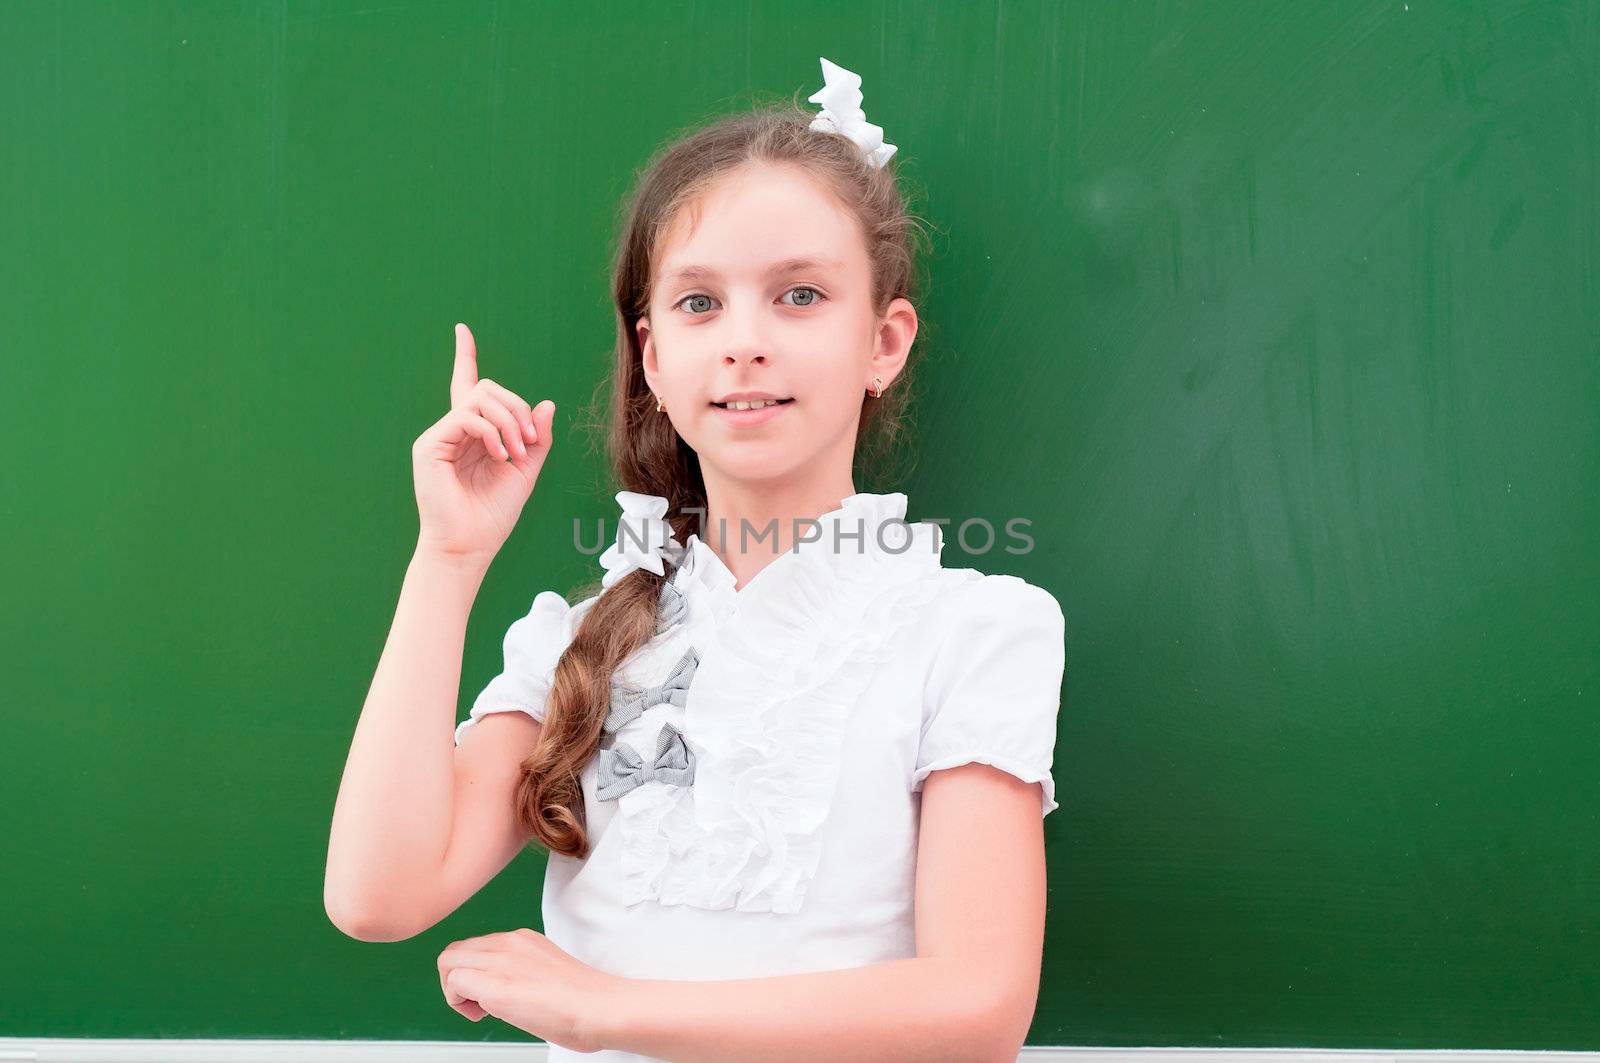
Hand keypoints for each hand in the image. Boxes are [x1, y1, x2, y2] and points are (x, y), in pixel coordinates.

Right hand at [412, 323, 555, 563]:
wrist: (470, 546)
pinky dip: (491, 431)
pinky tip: (500, 453)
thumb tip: (546, 404)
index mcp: (473, 434)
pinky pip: (466, 416)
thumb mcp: (526, 472)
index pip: (467, 386)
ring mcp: (439, 435)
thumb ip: (537, 438)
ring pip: (479, 397)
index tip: (461, 330)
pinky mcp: (430, 445)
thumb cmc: (493, 514)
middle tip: (531, 441)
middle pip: (487, 389)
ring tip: (517, 452)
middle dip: (518, 408)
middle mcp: (453, 430)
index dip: (464, 356)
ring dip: (510, 420)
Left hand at [438, 926, 617, 1051]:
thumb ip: (525, 973)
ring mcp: (502, 959)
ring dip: (454, 990)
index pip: (477, 948)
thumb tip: (509, 991)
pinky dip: (458, 1002)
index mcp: (523, 940)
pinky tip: (485, 1015)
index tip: (491, 996)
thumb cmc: (585, 1002)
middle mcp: (510, 942)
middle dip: (457, 981)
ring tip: (482, 1011)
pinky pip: (454, 982)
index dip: (475, 975)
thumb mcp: (548, 973)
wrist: (601, 1007)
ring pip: (447, 962)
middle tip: (480, 1005)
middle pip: (456, 951)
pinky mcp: (496, 984)